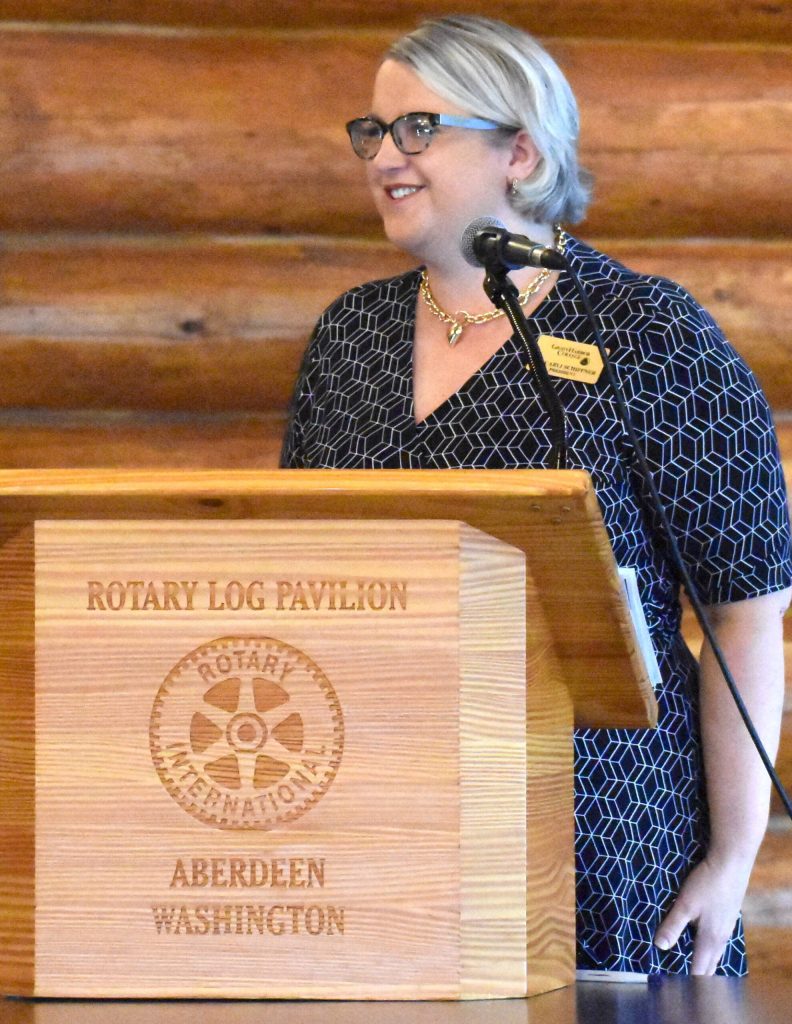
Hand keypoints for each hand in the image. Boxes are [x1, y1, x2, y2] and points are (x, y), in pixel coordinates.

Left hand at [653, 857, 750, 974]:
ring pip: (715, 953)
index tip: (673, 984)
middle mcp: (721, 937)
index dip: (687, 979)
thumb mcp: (685, 904)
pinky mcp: (728, 915)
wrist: (731, 863)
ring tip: (689, 962)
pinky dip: (709, 947)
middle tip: (679, 977)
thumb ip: (673, 925)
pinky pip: (718, 940)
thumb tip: (660, 947)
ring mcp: (727, 926)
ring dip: (704, 960)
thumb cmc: (706, 883)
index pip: (700, 970)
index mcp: (710, 939)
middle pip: (709, 965)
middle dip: (696, 974)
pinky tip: (702, 939)